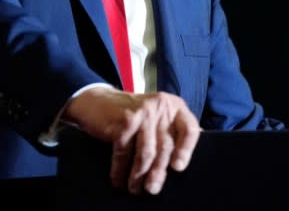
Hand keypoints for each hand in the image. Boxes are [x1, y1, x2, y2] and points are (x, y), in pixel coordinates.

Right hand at [63, 86, 200, 194]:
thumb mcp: (157, 116)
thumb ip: (171, 131)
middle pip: (165, 146)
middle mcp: (160, 107)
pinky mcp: (124, 121)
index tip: (178, 168)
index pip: (189, 129)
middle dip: (158, 172)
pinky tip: (118, 179)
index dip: (186, 150)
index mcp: (174, 106)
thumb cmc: (133, 114)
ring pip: (146, 152)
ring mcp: (143, 113)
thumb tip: (181, 163)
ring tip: (135, 188)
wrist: (99, 100)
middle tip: (152, 189)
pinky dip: (120, 169)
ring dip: (139, 175)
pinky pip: (125, 152)